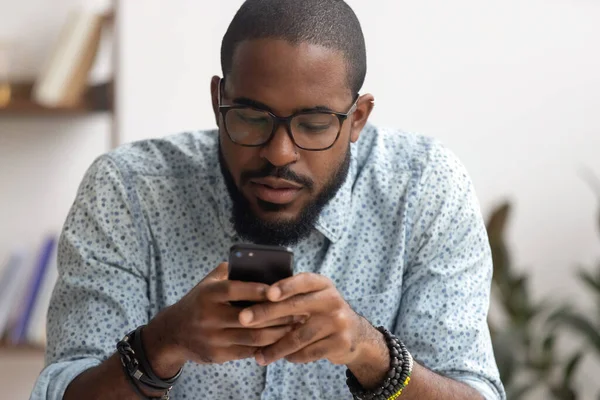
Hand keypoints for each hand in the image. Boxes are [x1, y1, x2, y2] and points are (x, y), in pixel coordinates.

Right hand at [144, 263, 298, 374]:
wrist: (173, 333)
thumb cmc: (199, 302)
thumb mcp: (207, 283)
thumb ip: (230, 271)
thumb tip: (258, 260)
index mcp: (207, 294)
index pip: (233, 290)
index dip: (255, 290)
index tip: (277, 289)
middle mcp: (209, 317)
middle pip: (249, 317)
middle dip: (277, 315)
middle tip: (298, 309)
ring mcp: (213, 338)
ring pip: (253, 337)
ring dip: (278, 332)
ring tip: (295, 325)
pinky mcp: (218, 355)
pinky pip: (248, 351)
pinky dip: (267, 346)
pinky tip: (282, 339)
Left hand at [237, 272, 368, 366]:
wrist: (354, 334)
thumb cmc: (321, 312)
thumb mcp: (314, 296)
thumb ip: (292, 295)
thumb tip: (251, 296)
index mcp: (322, 284)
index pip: (303, 281)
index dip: (285, 286)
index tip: (267, 293)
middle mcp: (332, 300)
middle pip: (295, 307)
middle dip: (266, 313)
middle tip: (243, 319)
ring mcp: (338, 322)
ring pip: (299, 336)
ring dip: (275, 347)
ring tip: (258, 355)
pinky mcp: (340, 343)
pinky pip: (308, 352)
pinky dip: (291, 357)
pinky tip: (280, 358)